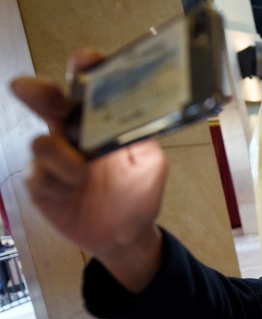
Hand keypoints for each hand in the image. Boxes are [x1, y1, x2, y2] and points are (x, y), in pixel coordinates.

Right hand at [11, 50, 167, 291]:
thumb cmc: (138, 195)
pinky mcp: (43, 185)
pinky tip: (71, 190)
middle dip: (40, 91)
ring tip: (83, 173)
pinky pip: (38, 175)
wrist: (127, 235)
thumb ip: (140, 135)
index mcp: (101, 124)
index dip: (84, 69)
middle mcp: (74, 136)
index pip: (89, 89)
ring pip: (41, 141)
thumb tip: (134, 108)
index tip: (85, 60)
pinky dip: (56, 181)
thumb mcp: (150, 162)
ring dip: (61, 156)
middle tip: (30, 90)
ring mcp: (56, 159)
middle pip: (49, 103)